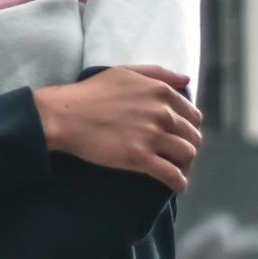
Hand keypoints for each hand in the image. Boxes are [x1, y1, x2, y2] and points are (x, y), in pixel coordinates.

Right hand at [31, 65, 203, 191]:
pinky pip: (172, 175)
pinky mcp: (140, 158)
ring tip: (175, 170)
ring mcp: (152, 136)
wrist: (65, 116)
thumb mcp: (125, 72)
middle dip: (188, 146)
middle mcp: (162, 113)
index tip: (180, 136)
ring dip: (184, 165)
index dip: (189, 128)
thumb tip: (186, 80)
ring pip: (187, 155)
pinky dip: (179, 183)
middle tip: (176, 155)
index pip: (192, 115)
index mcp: (161, 91)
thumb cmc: (92, 93)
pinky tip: (176, 186)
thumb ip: (158, 73)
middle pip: (192, 136)